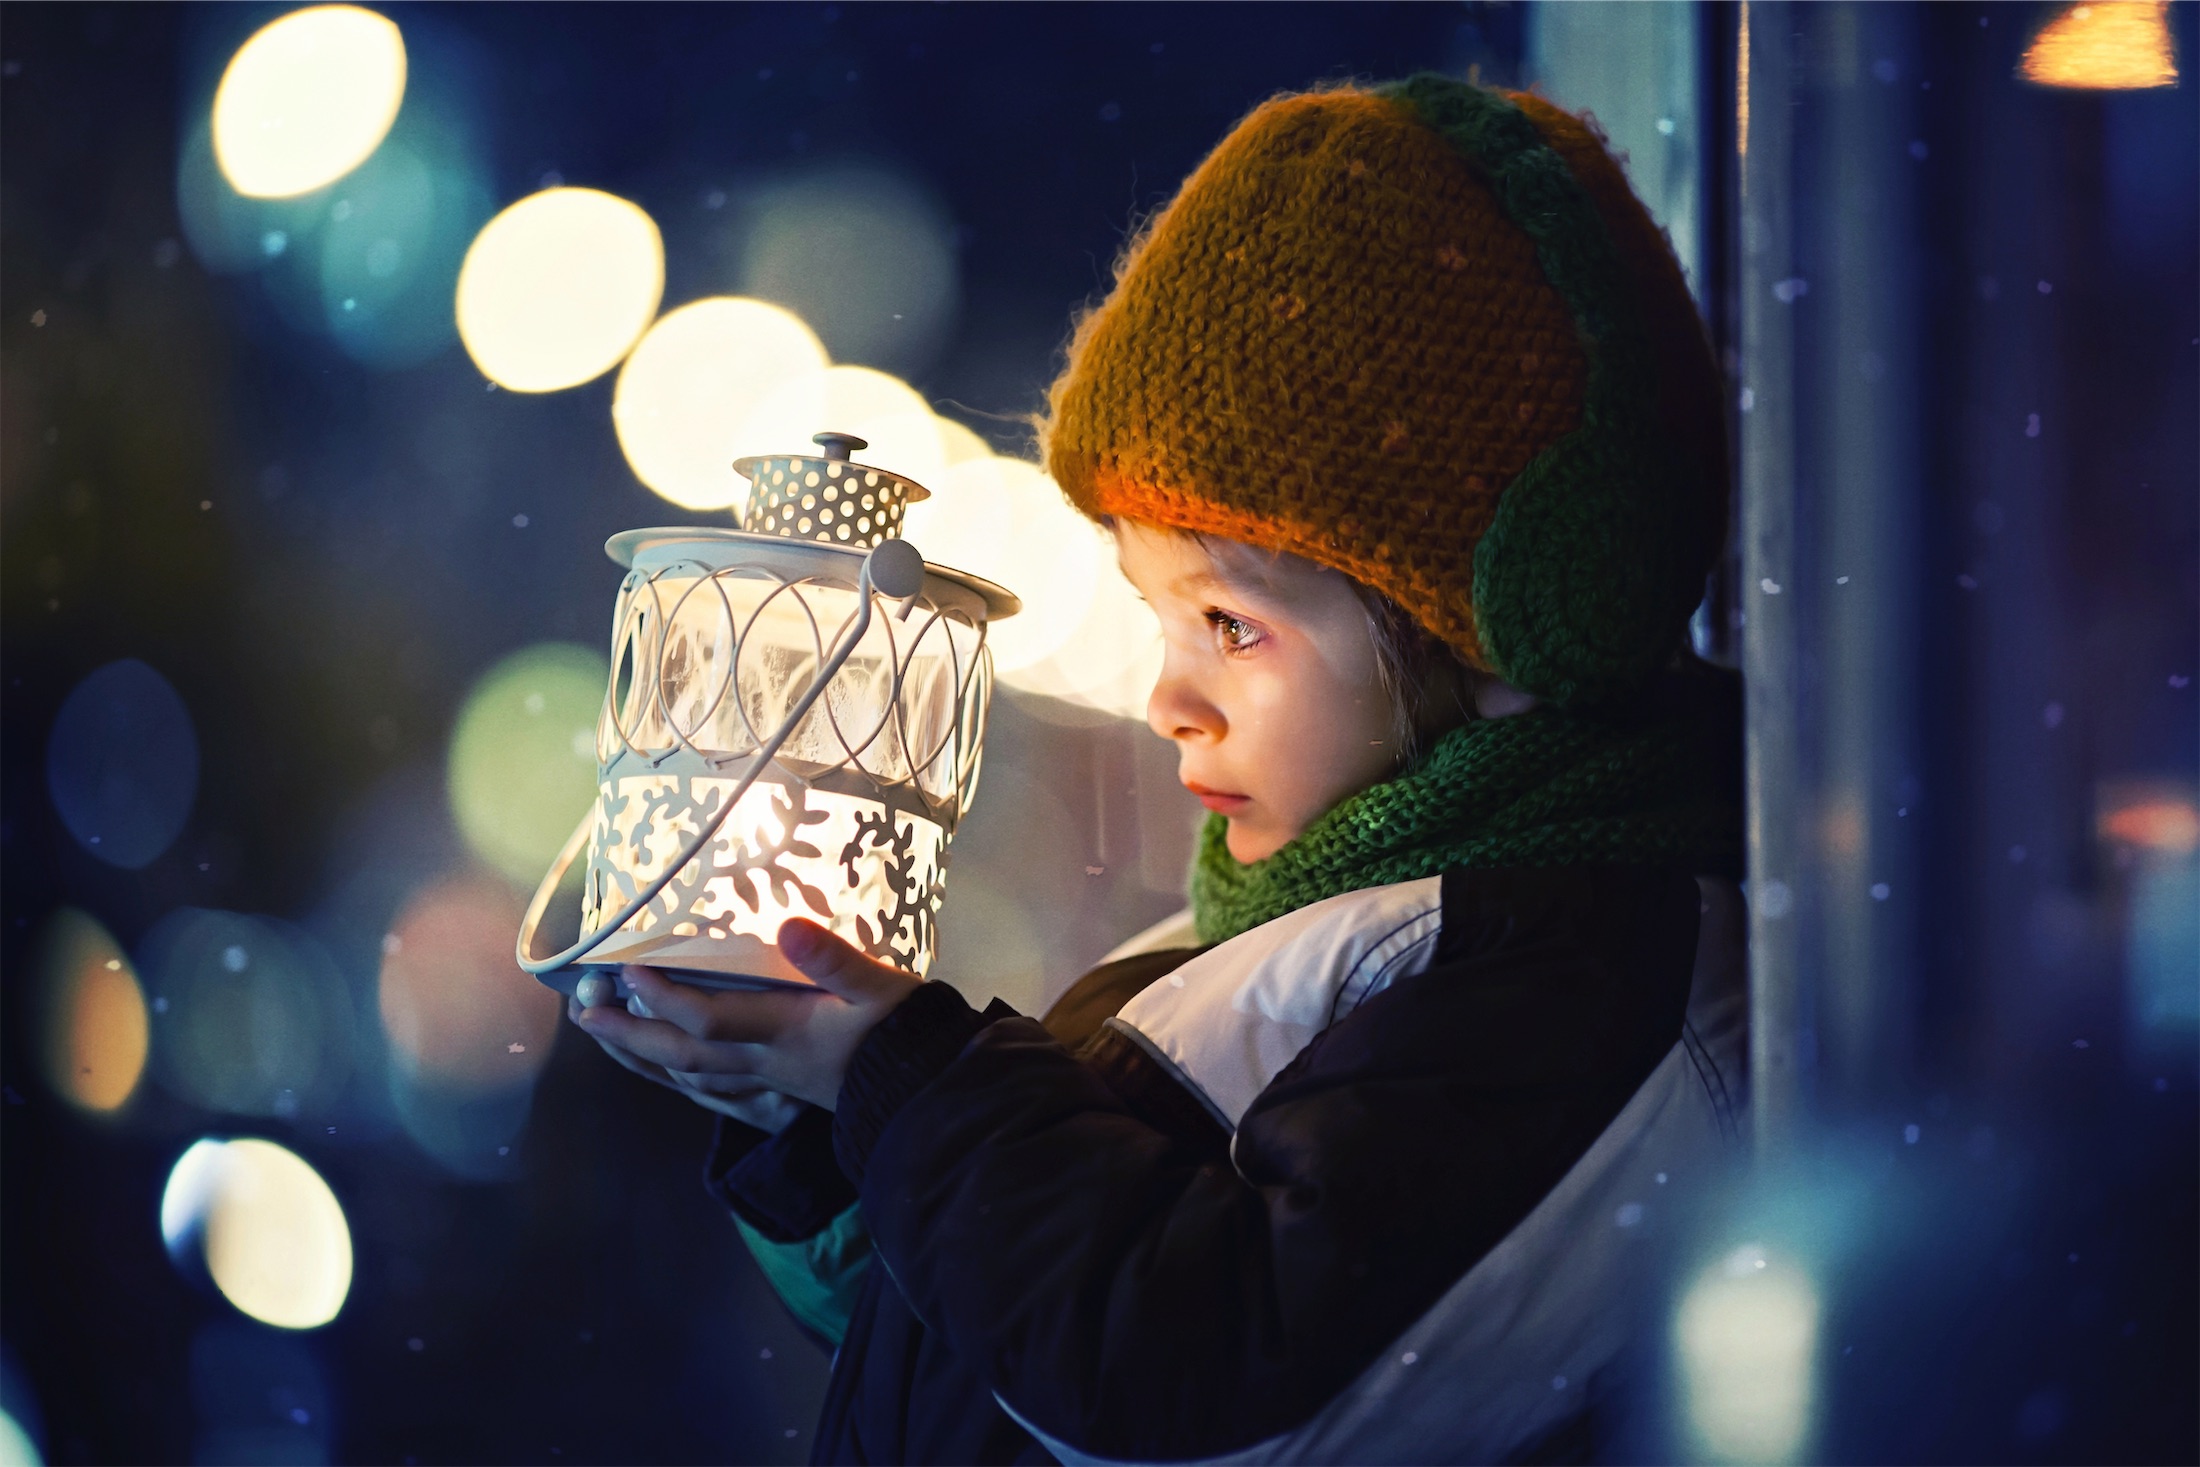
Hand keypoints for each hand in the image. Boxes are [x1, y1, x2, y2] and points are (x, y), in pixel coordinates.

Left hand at [571, 918, 922, 1111]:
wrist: (926, 1093)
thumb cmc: (906, 1033)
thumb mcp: (880, 986)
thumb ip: (836, 958)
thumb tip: (791, 924)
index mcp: (784, 1033)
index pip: (709, 1018)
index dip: (665, 995)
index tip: (625, 971)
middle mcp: (764, 1062)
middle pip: (681, 1053)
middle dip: (629, 1033)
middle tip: (581, 1015)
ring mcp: (768, 1081)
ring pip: (689, 1074)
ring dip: (642, 1054)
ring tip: (603, 1037)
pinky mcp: (778, 1089)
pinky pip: (711, 1087)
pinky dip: (677, 1074)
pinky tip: (665, 1067)